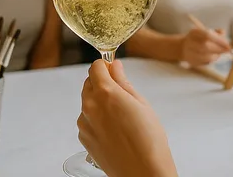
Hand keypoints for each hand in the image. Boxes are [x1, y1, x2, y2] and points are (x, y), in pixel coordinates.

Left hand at [78, 60, 177, 176]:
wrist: (142, 171)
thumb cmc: (148, 140)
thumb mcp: (141, 103)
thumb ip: (124, 82)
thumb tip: (115, 67)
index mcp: (105, 93)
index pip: (95, 67)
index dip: (106, 66)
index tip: (114, 70)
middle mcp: (90, 107)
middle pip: (89, 83)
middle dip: (102, 82)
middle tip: (122, 93)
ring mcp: (84, 124)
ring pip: (87, 102)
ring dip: (99, 101)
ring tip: (121, 115)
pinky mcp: (83, 138)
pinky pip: (87, 119)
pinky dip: (97, 119)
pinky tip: (115, 129)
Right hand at [179, 27, 231, 66]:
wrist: (183, 47)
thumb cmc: (198, 39)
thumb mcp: (206, 31)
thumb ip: (216, 32)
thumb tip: (223, 33)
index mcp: (194, 32)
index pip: (207, 35)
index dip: (219, 40)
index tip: (228, 44)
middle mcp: (190, 42)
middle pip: (206, 46)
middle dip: (219, 49)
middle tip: (227, 50)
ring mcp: (189, 53)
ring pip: (206, 57)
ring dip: (216, 56)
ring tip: (219, 53)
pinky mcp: (191, 62)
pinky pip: (204, 63)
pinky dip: (211, 61)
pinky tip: (213, 57)